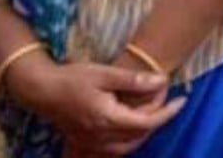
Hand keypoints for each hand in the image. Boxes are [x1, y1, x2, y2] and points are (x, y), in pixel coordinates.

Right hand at [6, 59, 182, 155]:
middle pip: (140, 136)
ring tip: (155, 115)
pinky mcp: (84, 142)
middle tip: (169, 102)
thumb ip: (133, 80)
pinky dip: (127, 143)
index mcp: (108, 118)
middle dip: (158, 120)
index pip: (147, 122)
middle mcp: (101, 136)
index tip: (183, 99)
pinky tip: (132, 131)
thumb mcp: (105, 73)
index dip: (168, 112)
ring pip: (127, 148)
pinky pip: (112, 151)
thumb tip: (162, 80)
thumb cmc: (72, 78)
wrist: (40, 90)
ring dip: (144, 134)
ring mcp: (91, 142)